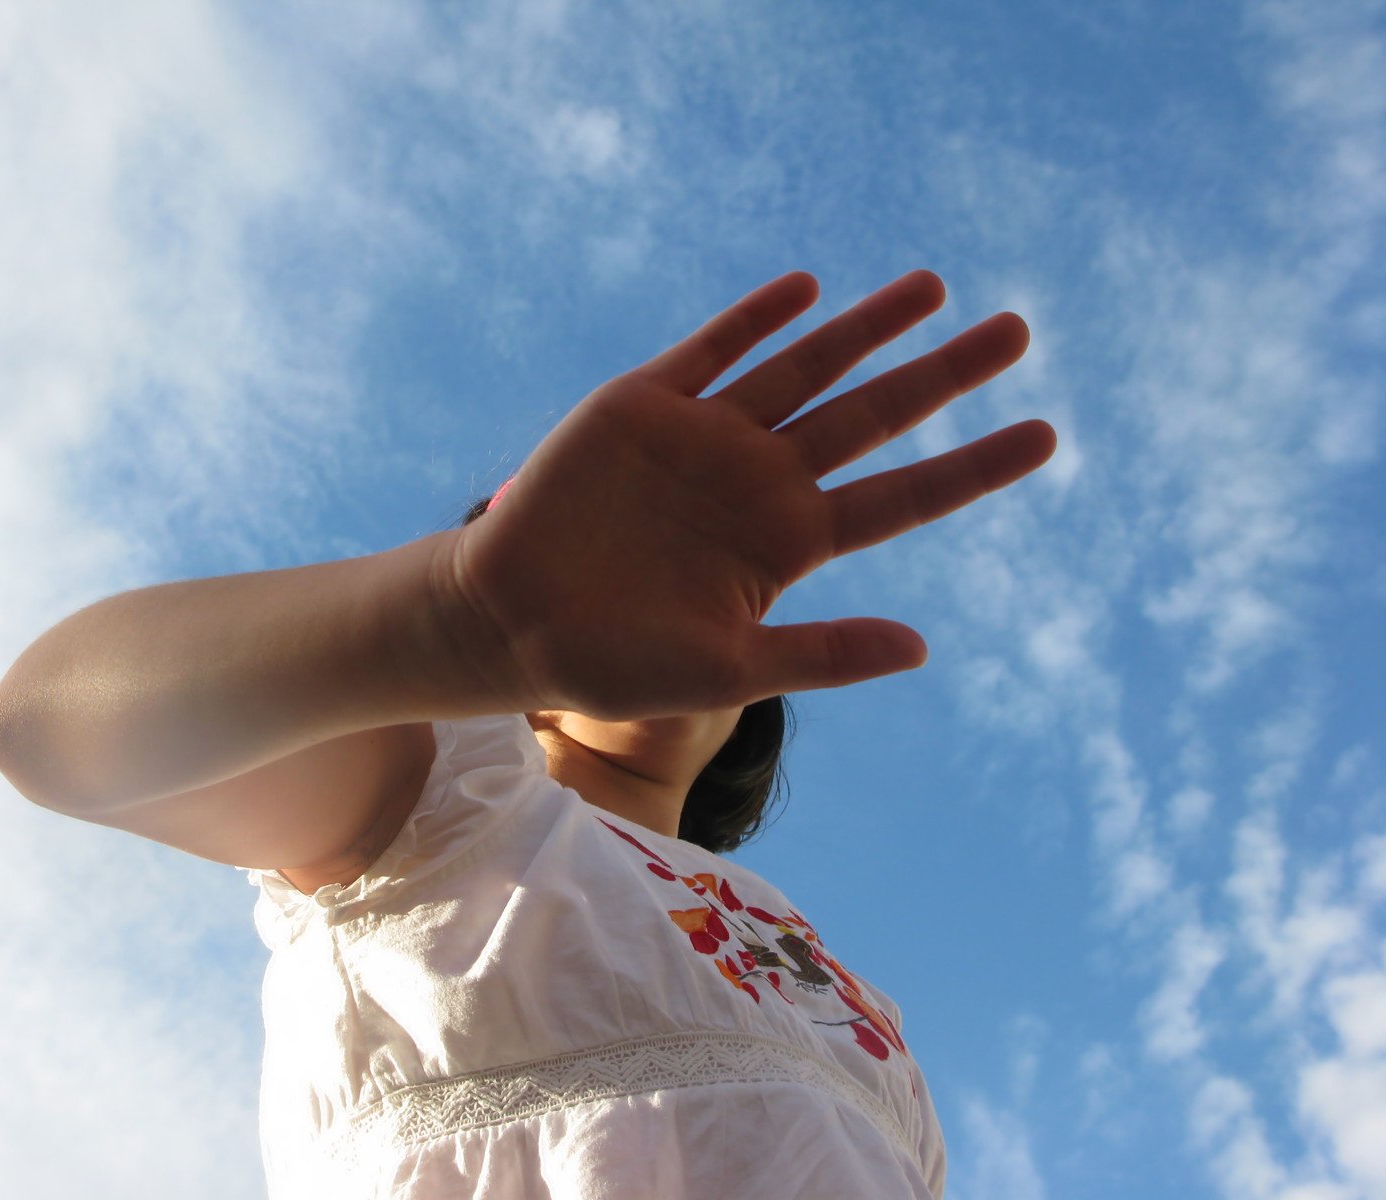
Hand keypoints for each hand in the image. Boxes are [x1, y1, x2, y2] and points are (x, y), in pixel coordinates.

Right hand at [440, 270, 1055, 719]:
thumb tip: (924, 647)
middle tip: (1019, 330)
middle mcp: (761, 481)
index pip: (902, 497)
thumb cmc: (615, 661)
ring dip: (867, 327)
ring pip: (805, 367)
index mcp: (789, 544)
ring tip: (934, 289)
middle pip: (873, 414)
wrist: (510, 621)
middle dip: (943, 372)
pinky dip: (757, 318)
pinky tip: (808, 288)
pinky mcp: (646, 404)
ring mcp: (707, 437)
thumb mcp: (727, 671)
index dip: (973, 466)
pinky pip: (714, 349)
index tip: (1046, 434)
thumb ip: (821, 654)